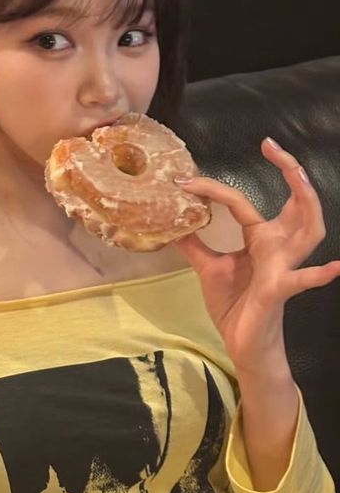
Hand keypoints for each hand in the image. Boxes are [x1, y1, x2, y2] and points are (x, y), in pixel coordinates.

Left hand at [172, 137, 339, 374]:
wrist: (243, 344)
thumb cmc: (235, 305)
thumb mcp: (207, 268)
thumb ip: (193, 244)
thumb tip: (170, 223)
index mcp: (260, 238)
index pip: (241, 202)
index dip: (213, 188)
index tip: (184, 179)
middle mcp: (278, 247)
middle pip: (297, 205)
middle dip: (292, 174)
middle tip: (275, 149)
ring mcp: (283, 266)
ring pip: (310, 232)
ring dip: (308, 205)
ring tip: (302, 179)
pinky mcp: (280, 290)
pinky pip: (302, 280)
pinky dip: (319, 274)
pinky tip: (336, 267)